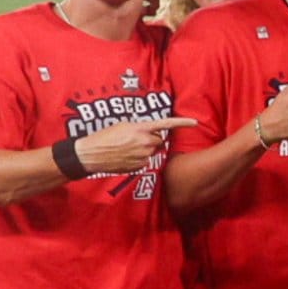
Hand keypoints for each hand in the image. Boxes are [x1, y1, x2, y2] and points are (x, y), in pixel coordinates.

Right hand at [73, 114, 187, 174]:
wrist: (92, 154)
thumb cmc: (105, 137)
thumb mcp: (123, 126)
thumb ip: (141, 129)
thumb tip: (152, 134)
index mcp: (141, 128)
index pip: (166, 124)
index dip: (182, 123)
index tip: (195, 122)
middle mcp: (145, 142)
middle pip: (159, 140)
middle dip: (151, 140)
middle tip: (134, 140)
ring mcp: (143, 155)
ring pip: (152, 151)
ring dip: (144, 149)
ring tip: (127, 148)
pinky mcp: (140, 166)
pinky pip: (145, 161)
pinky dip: (139, 159)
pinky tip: (126, 157)